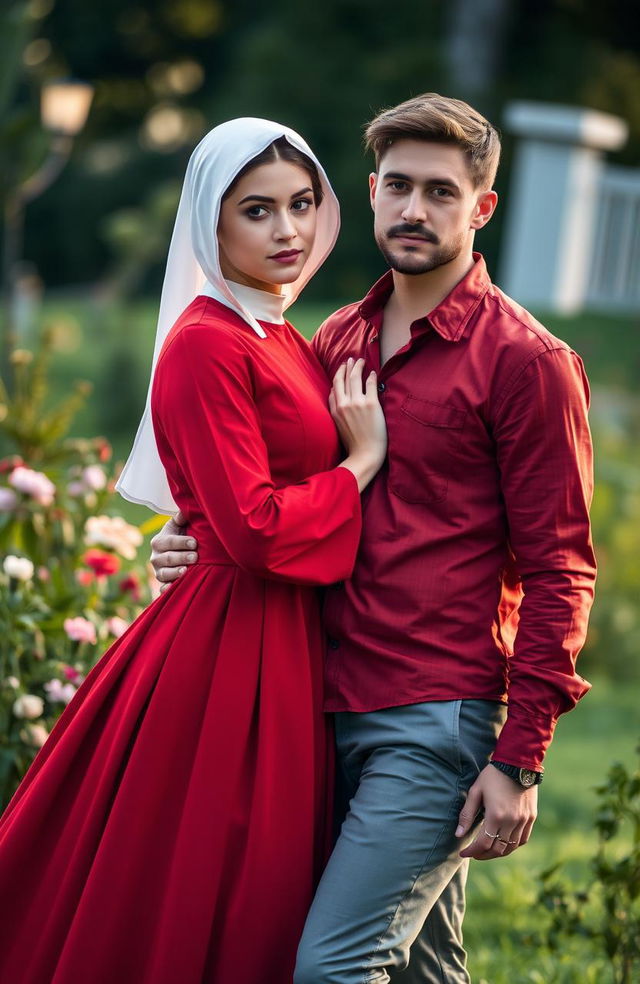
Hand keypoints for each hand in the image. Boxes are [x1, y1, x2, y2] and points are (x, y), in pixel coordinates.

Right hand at [150, 509, 198, 591]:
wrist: (180, 552)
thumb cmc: (182, 536)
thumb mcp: (180, 525)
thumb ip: (182, 517)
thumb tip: (185, 510)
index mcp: (159, 542)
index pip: (168, 542)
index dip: (181, 542)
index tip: (194, 543)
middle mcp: (156, 558)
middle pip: (166, 558)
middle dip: (180, 557)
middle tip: (195, 556)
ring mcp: (159, 572)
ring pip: (163, 574)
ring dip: (175, 573)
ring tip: (186, 571)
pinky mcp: (163, 584)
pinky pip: (162, 589)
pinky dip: (167, 590)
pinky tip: (175, 589)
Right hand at [329, 357, 386, 491]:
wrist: (365, 454)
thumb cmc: (354, 444)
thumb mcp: (338, 427)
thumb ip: (336, 411)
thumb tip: (337, 398)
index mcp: (335, 410)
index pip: (334, 388)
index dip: (338, 377)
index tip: (342, 370)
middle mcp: (344, 404)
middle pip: (343, 379)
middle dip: (346, 367)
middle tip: (351, 360)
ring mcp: (357, 403)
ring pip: (355, 378)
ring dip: (358, 367)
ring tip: (361, 361)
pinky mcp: (371, 404)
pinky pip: (370, 384)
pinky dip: (371, 376)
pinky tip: (373, 373)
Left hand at [455, 764, 537, 860]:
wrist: (518, 763)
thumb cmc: (493, 775)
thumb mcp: (476, 791)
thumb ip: (467, 814)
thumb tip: (458, 834)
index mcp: (496, 816)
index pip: (483, 844)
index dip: (472, 851)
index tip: (463, 853)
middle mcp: (511, 822)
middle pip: (497, 850)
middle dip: (483, 855)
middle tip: (474, 853)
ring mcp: (523, 821)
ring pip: (511, 847)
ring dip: (498, 853)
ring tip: (487, 851)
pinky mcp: (531, 818)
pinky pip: (522, 839)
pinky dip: (512, 845)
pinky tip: (504, 843)